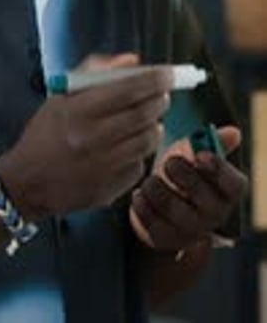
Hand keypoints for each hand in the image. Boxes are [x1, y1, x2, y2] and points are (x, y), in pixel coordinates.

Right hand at [0, 54, 170, 218]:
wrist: (26, 183)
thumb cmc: (44, 134)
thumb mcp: (61, 97)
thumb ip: (96, 73)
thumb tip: (133, 60)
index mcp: (78, 112)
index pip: (128, 89)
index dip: (154, 79)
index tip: (168, 73)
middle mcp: (92, 139)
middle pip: (143, 114)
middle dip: (160, 99)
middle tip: (163, 94)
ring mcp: (104, 167)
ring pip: (148, 140)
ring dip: (154, 125)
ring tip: (147, 119)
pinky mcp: (111, 189)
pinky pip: (140, 164)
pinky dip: (140, 151)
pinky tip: (129, 145)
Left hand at [129, 126, 247, 251]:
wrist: (165, 201)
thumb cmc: (185, 171)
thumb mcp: (197, 153)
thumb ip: (213, 141)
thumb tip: (233, 133)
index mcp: (228, 191)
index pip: (233, 184)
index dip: (218, 169)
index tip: (199, 155)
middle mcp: (215, 215)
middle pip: (202, 196)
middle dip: (182, 174)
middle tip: (169, 163)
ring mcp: (191, 230)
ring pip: (172, 209)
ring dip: (156, 187)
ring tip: (151, 179)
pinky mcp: (166, 239)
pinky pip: (151, 223)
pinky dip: (142, 204)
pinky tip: (140, 194)